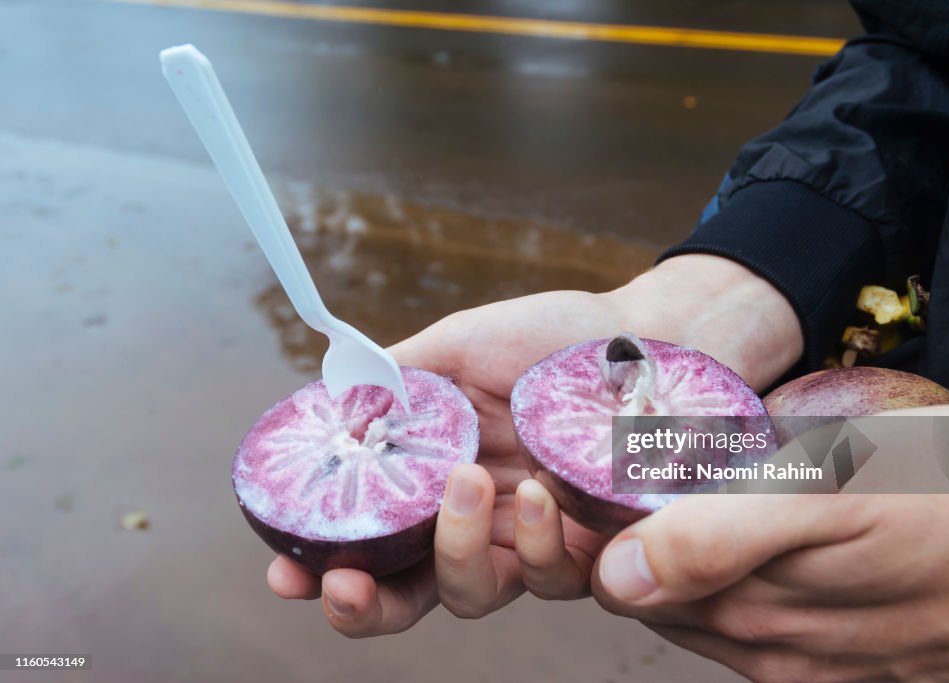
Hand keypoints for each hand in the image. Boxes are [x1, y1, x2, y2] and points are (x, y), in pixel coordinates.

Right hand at [267, 289, 627, 635]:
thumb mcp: (460, 346)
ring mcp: (529, 539)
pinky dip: (536, 542)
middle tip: (343, 587)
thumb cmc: (550, 338)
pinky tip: (540, 492)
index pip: (371, 541)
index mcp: (434, 479)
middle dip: (366, 606)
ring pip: (472, 595)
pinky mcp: (589, 548)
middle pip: (408, 595)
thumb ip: (397, 379)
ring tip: (467, 480)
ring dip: (453, 551)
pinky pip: (550, 576)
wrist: (642, 338)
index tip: (284, 573)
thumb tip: (328, 400)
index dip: (325, 568)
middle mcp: (474, 520)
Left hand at [592, 407, 948, 680]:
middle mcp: (763, 648)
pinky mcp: (840, 657)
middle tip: (579, 467)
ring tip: (646, 484)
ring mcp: (803, 660)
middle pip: (649, 595)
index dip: (578, 530)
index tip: (551, 474)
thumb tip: (618, 575)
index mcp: (749, 609)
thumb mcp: (842, 499)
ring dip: (664, 554)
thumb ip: (723, 541)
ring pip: (696, 604)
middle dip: (605, 540)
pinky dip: (721, 573)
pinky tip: (737, 523)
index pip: (618, 579)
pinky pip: (751, 615)